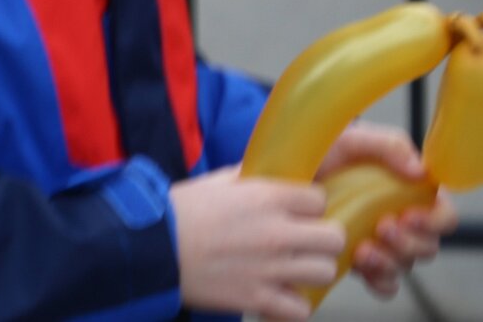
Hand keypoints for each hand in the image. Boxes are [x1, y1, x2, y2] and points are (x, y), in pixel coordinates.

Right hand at [170, 168, 344, 321]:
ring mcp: (270, 268)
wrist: (148, 247)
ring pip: (324, 272)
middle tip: (303, 241)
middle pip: (334, 238)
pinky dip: (291, 305)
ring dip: (309, 271)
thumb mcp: (213, 183)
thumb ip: (248, 178)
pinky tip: (276, 294)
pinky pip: (301, 309)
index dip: (309, 205)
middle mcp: (275, 232)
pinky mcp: (258, 298)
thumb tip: (271, 173)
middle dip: (321, 238)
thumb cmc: (177, 211)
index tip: (297, 211)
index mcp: (264, 197)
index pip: (319, 198)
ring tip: (291, 269)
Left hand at [317, 122, 458, 297]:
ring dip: (390, 261)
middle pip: (427, 246)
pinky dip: (378, 280)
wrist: (285, 174)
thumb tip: (420, 170)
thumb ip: (389, 145)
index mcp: (410, 194)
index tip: (410, 216)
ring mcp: (382, 244)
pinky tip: (360, 267)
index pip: (443, 216)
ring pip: (405, 266)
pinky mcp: (362, 262)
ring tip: (363, 249)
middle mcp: (402, 223)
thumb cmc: (323, 152)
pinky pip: (384, 284)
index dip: (435, 221)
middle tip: (382, 228)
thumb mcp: (352, 139)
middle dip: (409, 242)